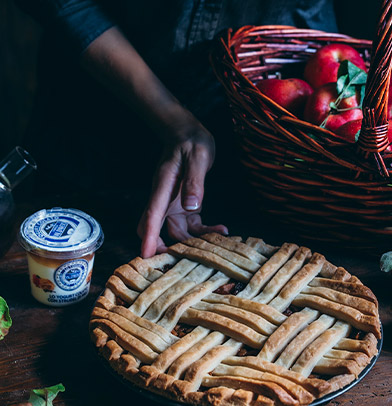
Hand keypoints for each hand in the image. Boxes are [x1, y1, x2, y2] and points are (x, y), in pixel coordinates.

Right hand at [137, 110, 227, 257]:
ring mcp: (173, 203)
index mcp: (162, 188)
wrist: (188, 134)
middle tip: (184, 260)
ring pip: (177, 231)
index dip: (148, 237)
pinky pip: (190, 224)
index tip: (145, 256)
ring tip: (218, 237)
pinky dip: (203, 230)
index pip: (152, 216)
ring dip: (193, 240)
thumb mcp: (197, 158)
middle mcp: (164, 199)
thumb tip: (192, 207)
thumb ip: (194, 182)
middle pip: (157, 229)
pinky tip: (221, 228)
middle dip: (166, 247)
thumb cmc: (191, 142)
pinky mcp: (184, 204)